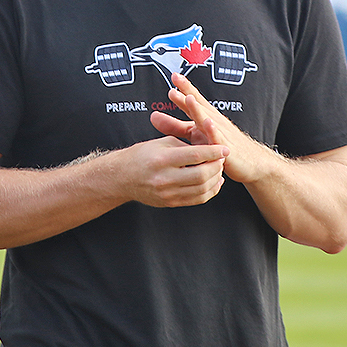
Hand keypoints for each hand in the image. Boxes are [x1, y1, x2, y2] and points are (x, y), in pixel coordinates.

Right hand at [105, 135, 227, 208]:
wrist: (122, 177)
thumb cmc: (141, 156)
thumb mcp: (161, 143)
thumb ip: (184, 146)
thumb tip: (207, 148)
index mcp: (163, 159)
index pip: (195, 155)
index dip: (214, 152)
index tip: (225, 148)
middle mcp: (165, 178)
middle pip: (201, 175)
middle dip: (216, 166)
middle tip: (222, 159)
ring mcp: (168, 193)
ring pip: (201, 189)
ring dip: (215, 179)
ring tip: (218, 169)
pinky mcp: (170, 202)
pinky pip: (197, 199)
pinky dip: (210, 191)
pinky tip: (214, 182)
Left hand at [153, 72, 264, 184]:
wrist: (249, 162)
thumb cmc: (219, 144)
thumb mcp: (194, 134)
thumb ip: (174, 125)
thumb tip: (153, 116)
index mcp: (204, 116)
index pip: (193, 99)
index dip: (184, 87)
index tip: (173, 76)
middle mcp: (212, 120)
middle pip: (199, 104)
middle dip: (188, 92)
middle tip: (177, 80)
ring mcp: (220, 132)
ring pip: (207, 118)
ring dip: (198, 108)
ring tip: (189, 98)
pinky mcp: (224, 147)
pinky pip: (218, 138)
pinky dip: (213, 131)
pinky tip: (208, 123)